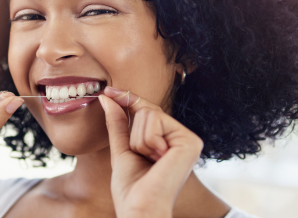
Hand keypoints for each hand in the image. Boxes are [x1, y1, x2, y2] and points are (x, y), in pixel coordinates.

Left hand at [99, 87, 202, 217]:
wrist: (139, 208)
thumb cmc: (131, 187)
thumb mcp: (121, 149)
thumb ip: (118, 123)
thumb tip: (107, 96)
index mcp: (170, 140)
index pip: (147, 111)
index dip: (127, 99)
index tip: (107, 90)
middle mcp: (183, 138)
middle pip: (147, 109)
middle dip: (133, 133)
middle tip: (142, 157)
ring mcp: (189, 139)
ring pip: (149, 114)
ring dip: (138, 140)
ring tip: (149, 162)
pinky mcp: (190, 141)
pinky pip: (155, 121)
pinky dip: (146, 141)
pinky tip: (157, 160)